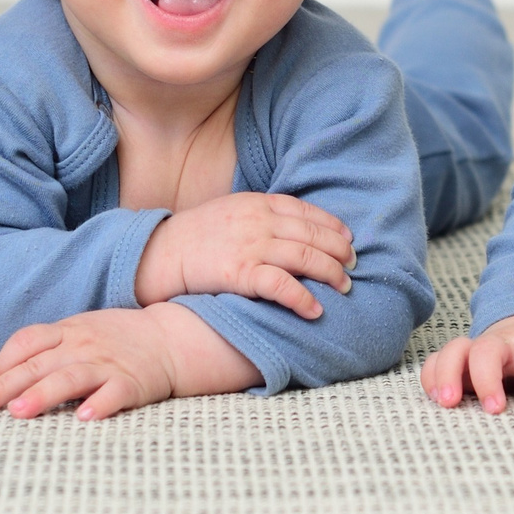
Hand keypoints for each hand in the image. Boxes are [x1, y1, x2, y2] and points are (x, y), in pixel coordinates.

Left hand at [0, 304, 260, 420]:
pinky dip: (100, 404)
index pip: (26, 342)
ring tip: (19, 412)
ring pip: (69, 378)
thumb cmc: (118, 340)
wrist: (172, 338)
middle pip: (38, 365)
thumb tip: (1, 372)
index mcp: (67, 332)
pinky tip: (85, 418)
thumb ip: (46, 348)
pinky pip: (114, 393)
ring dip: (43, 394)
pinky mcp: (133, 382)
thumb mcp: (80, 331)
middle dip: (6, 386)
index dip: (3, 362)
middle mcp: (83, 346)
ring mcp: (108, 363)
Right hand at [135, 192, 356, 316]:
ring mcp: (250, 246)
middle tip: (353, 265)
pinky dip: (303, 298)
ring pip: (305, 256)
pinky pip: (282, 285)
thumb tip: (294, 229)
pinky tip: (316, 310)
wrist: (160, 253)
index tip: (348, 239)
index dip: (332, 225)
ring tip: (344, 286)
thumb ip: (261, 216)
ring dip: (331, 273)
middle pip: (312, 234)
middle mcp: (258, 221)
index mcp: (257, 203)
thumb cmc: (197, 236)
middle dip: (339, 251)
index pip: (305, 211)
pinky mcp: (240, 273)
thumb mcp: (231, 212)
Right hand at [421, 314, 513, 412]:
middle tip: (494, 410)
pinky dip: (431, 376)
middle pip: (488, 350)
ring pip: (454, 350)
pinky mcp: (457, 359)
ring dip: (448, 375)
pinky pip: (435, 360)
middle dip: (488, 379)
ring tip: (448, 403)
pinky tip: (435, 399)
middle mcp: (502, 344)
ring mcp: (475, 349)